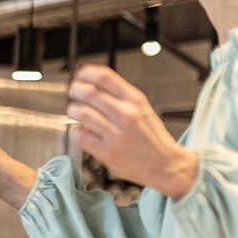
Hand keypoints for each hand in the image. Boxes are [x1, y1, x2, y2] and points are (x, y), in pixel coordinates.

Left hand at [65, 66, 197, 197]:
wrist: (165, 164)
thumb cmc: (151, 137)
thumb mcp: (142, 108)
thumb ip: (120, 96)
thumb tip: (92, 83)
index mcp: (135, 100)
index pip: (104, 77)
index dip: (86, 73)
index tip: (80, 76)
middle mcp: (126, 114)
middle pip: (88, 92)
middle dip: (75, 90)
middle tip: (73, 93)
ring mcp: (116, 134)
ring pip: (81, 112)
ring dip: (72, 110)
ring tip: (75, 111)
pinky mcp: (107, 152)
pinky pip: (80, 135)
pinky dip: (75, 130)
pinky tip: (81, 130)